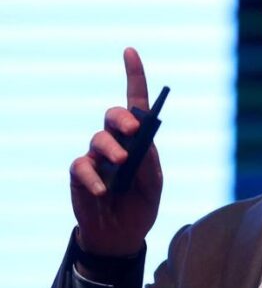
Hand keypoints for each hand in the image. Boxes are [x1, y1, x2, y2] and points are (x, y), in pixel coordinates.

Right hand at [70, 47, 163, 256]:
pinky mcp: (80, 175)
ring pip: (98, 139)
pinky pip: (82, 166)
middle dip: (124, 118)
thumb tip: (141, 143)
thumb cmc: (141, 205)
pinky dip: (93, 177)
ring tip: (122, 163)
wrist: (122, 235)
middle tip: (135, 131)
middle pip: (114, 116)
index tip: (130, 51)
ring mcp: (97, 157)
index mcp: (139, 140)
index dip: (134, 76)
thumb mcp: (154, 185)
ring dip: (111, 149)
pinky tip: (103, 190)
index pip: (135, 102)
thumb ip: (149, 163)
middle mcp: (116, 143)